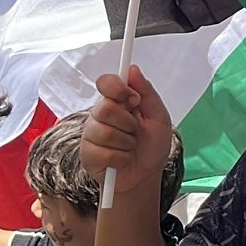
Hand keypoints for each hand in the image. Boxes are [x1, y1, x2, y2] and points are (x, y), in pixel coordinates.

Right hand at [79, 66, 175, 196]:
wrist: (146, 175)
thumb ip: (147, 93)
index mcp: (117, 102)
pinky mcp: (87, 154)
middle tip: (135, 131)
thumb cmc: (152, 146)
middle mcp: (100, 115)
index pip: (105, 82)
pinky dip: (122, 158)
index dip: (118, 88)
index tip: (133, 99)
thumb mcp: (158, 117)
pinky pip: (104, 152)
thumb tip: (132, 69)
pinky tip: (123, 159)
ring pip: (105, 131)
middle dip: (128, 122)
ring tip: (130, 147)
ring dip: (127, 142)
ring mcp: (91, 134)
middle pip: (105, 107)